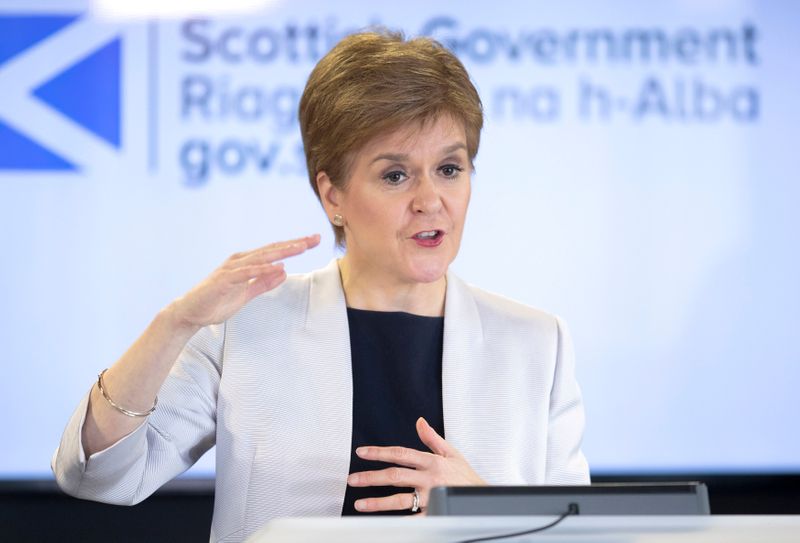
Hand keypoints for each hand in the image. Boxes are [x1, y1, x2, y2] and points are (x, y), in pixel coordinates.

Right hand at [169, 234, 319, 327]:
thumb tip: (283, 272)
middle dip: (295, 243)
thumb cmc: (216, 303)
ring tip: (301, 247)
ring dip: (283, 251)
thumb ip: (264, 283)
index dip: (295, 246)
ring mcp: (232, 269)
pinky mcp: (225, 279)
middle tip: (316, 238)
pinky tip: (278, 266)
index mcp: (246, 263)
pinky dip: (263, 268)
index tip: (314, 241)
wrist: (190, 313)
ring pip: (262, 257)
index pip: (275, 251)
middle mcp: (240, 261)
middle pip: (273, 249)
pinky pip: (247, 272)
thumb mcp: (246, 294)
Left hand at [346, 417, 485, 513]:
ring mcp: (431, 498)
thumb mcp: (452, 452)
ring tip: (360, 503)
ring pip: (400, 499)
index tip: (362, 452)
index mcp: (432, 461)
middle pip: (395, 476)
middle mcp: (430, 479)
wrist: (484, 499)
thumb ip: (432, 438)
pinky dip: (396, 520)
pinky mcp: (434, 513)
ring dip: (377, 502)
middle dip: (371, 477)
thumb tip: (419, 422)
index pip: (400, 453)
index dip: (379, 452)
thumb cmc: (466, 477)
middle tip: (353, 479)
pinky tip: (381, 521)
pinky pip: (412, 518)